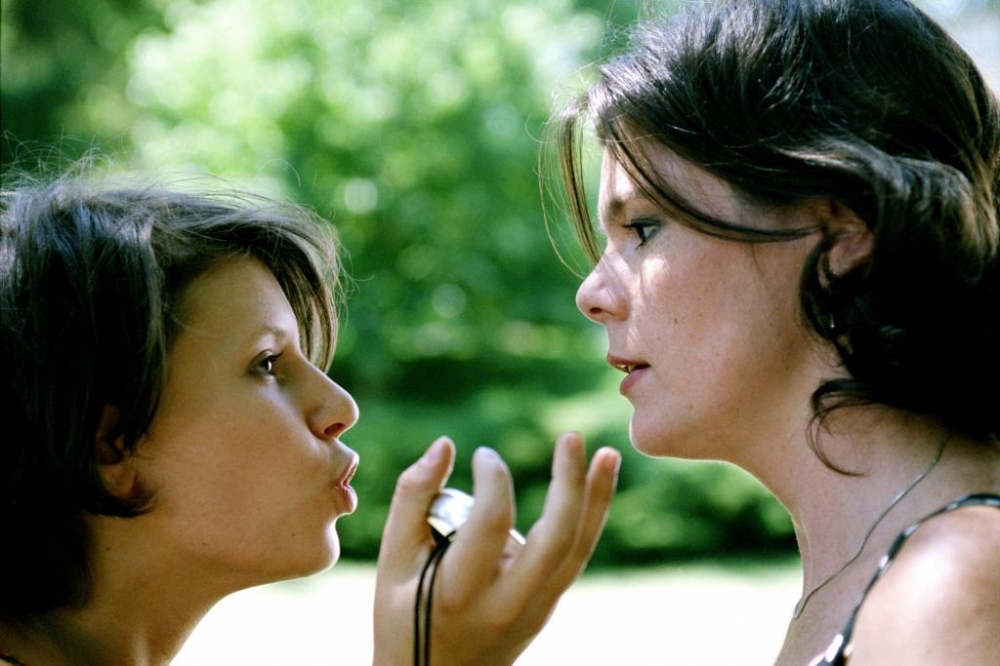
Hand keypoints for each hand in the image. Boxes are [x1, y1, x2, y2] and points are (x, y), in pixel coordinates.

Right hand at [373, 433, 619, 665]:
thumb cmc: (401, 617)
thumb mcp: (392, 560)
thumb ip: (413, 497)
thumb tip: (446, 444)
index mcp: (458, 591)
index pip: (491, 523)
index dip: (492, 478)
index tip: (482, 456)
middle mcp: (505, 605)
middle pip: (555, 539)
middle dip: (569, 482)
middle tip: (572, 436)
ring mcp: (533, 612)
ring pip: (576, 550)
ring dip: (597, 499)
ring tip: (608, 453)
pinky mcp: (546, 609)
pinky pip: (574, 559)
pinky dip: (589, 519)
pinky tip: (597, 485)